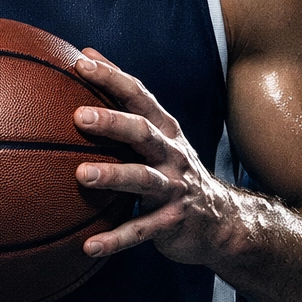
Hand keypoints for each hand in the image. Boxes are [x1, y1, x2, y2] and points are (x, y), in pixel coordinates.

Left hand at [73, 50, 235, 265]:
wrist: (222, 220)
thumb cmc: (173, 168)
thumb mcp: (156, 133)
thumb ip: (123, 101)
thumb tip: (83, 56)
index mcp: (164, 129)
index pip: (137, 95)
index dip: (111, 78)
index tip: (80, 65)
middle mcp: (172, 154)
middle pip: (142, 132)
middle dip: (112, 122)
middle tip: (79, 116)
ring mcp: (174, 189)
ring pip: (143, 179)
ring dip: (113, 176)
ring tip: (82, 175)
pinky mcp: (172, 222)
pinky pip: (141, 231)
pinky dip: (115, 239)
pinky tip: (89, 246)